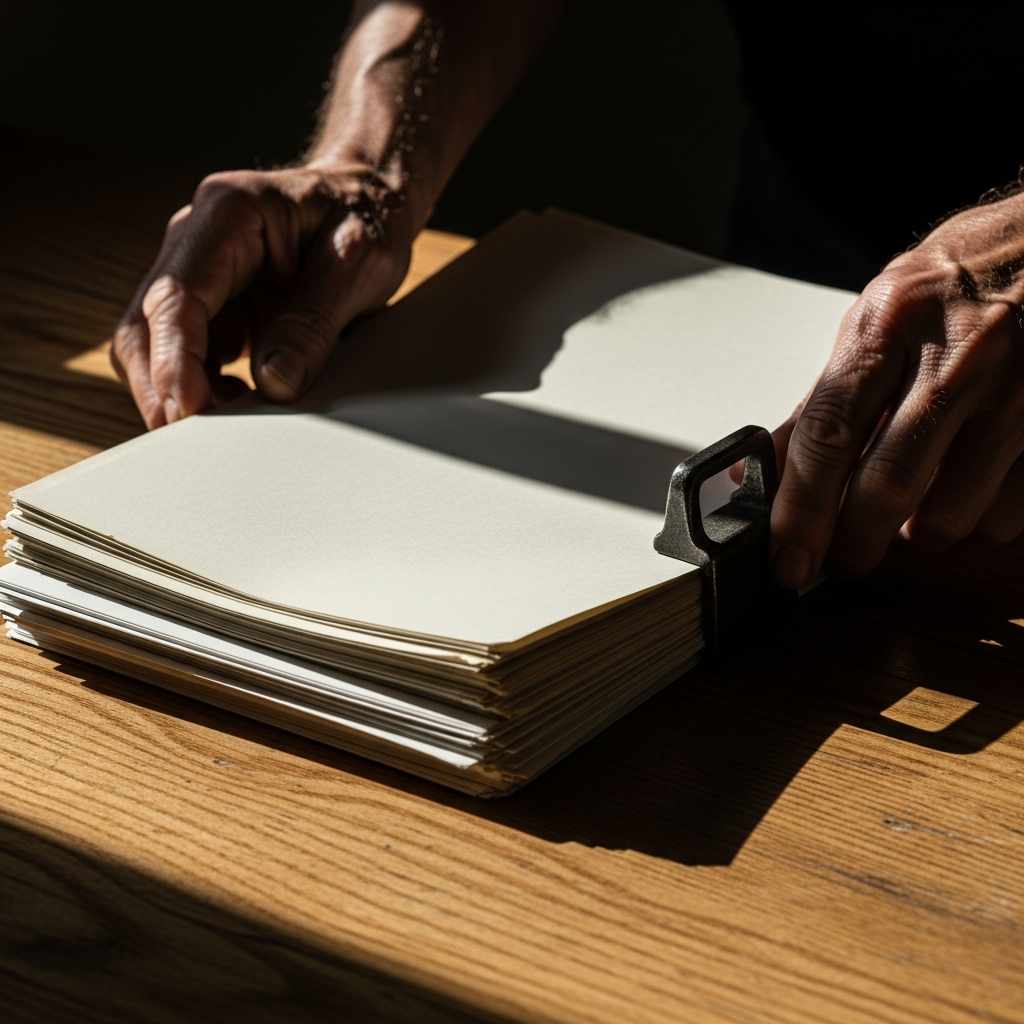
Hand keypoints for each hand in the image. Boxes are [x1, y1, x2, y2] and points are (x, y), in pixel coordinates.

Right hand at [111, 164, 412, 428]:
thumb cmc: (365, 219)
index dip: (176, 360)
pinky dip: (202, 390)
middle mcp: (195, 241)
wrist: (368, 201)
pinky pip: (187, 356)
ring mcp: (199, 276)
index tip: (187, 410)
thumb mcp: (360, 262)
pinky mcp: (213, 308)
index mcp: (227, 213)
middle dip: (162, 388)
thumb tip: (276, 382)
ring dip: (179, 393)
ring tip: (227, 427)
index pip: (178, 295)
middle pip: (145, 324)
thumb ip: (315, 319)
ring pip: (155, 345)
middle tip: (194, 442)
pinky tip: (239, 406)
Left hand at [767, 191, 1023, 587]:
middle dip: (855, 541)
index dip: (800, 509)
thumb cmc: (971, 270)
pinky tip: (976, 480)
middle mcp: (959, 352)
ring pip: (952, 511)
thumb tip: (776, 462)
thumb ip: (831, 391)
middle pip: (888, 483)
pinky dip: (982, 514)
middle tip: (841, 559)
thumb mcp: (887, 309)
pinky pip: (1009, 509)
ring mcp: (1021, 388)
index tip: (786, 557)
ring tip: (918, 505)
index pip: (827, 433)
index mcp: (891, 320)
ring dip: (924, 529)